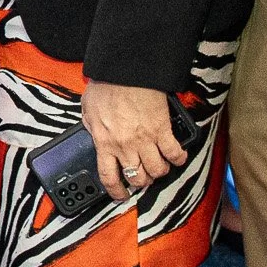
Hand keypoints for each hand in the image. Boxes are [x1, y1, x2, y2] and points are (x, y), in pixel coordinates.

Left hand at [82, 80, 188, 202]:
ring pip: (158, 170)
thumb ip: (92, 126)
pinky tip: (178, 157)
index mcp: (104, 142)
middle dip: (142, 181)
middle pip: (138, 178)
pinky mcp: (162, 130)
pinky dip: (179, 158)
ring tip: (161, 166)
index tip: (121, 195)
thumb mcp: (88, 109)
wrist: (125, 71)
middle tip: (145, 176)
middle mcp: (125, 146)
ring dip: (160, 171)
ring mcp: (145, 140)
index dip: (116, 191)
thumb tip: (94, 133)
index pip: (109, 177)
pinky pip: (174, 153)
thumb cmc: (106, 85)